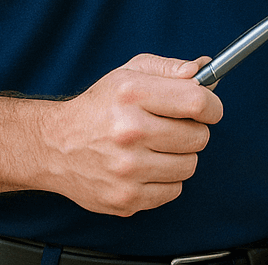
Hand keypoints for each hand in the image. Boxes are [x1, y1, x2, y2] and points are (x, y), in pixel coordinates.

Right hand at [42, 53, 222, 215]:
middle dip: (194, 130)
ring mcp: (126, 169)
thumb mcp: (130, 72)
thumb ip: (170, 68)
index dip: (212, 105)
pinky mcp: (124, 199)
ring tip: (159, 146)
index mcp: (133, 94)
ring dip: (181, 156)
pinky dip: (167, 180)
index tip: (210, 108)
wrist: (55, 145)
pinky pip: (173, 191)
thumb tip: (202, 69)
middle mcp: (129, 131)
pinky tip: (148, 166)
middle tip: (175, 126)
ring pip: (189, 166)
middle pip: (198, 137)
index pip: (196, 102)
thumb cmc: (98, 106)